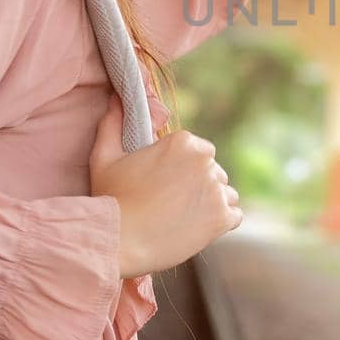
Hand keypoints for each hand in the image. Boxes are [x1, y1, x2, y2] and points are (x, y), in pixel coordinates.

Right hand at [88, 95, 241, 277]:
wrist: (120, 241)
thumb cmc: (112, 198)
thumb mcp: (105, 156)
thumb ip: (112, 123)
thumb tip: (115, 98)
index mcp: (183, 142)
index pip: (198, 150)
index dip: (182, 166)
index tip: (165, 181)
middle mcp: (206, 162)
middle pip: (212, 170)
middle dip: (197, 183)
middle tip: (171, 201)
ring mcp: (216, 191)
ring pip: (224, 192)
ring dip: (210, 202)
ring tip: (183, 215)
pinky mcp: (222, 218)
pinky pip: (234, 215)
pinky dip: (221, 221)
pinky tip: (197, 226)